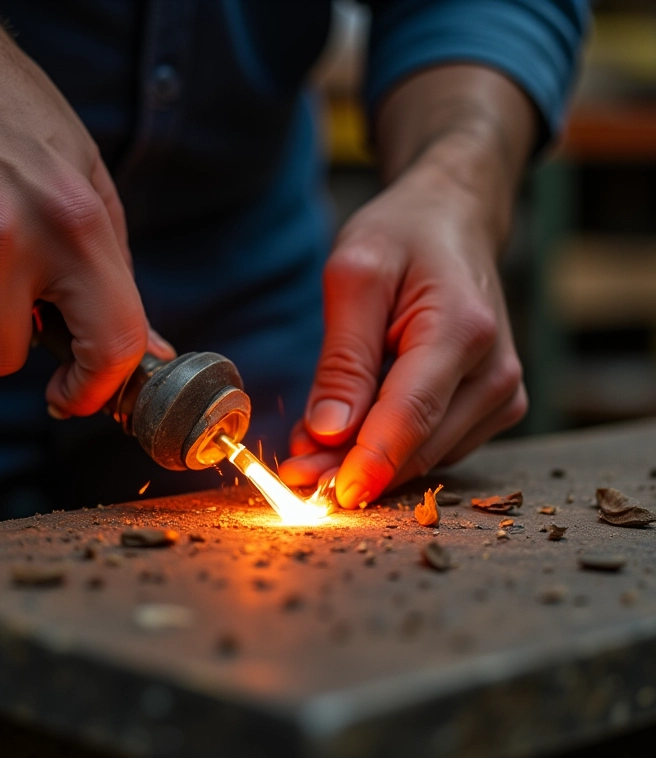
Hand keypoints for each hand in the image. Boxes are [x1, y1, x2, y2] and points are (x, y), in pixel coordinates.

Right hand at [0, 0, 168, 414]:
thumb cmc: (23, 121)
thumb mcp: (90, 187)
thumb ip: (117, 278)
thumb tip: (146, 354)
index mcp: (74, 223)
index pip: (107, 344)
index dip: (96, 388)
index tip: (76, 395)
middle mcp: (1, 234)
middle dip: (1, 340)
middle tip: (6, 296)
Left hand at [279, 143, 526, 507]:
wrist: (455, 223)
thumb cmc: (404, 237)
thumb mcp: (355, 276)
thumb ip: (344, 358)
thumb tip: (330, 431)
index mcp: (463, 330)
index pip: (411, 415)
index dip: (366, 462)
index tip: (325, 497)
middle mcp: (495, 372)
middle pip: (418, 446)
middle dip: (352, 468)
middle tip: (293, 472)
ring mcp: (501, 393)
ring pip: (425, 455)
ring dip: (366, 460)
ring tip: (311, 444)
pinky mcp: (492, 406)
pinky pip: (435, 445)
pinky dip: (389, 447)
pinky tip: (351, 432)